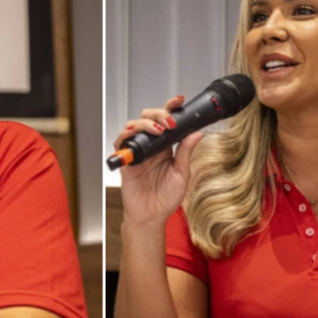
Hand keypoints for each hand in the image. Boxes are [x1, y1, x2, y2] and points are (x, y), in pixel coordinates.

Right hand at [115, 95, 205, 224]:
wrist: (152, 216)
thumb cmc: (165, 198)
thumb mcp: (182, 174)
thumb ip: (186, 152)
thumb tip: (197, 133)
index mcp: (165, 146)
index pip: (166, 121)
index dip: (170, 108)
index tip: (179, 101)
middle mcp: (150, 146)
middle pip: (148, 117)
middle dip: (158, 113)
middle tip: (169, 121)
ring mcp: (137, 151)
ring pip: (134, 125)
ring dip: (145, 123)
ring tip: (158, 130)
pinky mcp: (125, 160)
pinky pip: (121, 142)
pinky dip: (126, 135)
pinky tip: (135, 135)